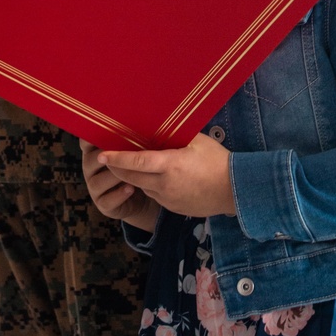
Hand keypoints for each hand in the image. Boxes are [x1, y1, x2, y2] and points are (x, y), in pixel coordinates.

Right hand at [80, 139, 158, 234]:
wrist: (142, 195)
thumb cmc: (136, 165)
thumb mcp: (132, 151)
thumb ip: (128, 139)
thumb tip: (137, 118)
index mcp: (94, 151)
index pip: (86, 142)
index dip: (90, 137)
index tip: (101, 130)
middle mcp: (90, 168)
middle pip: (90, 160)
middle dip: (106, 157)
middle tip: (121, 152)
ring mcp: (94, 187)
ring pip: (98, 181)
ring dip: (114, 177)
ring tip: (130, 173)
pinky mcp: (103, 204)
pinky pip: (107, 200)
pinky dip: (119, 194)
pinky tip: (130, 188)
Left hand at [100, 133, 235, 218]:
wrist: (235, 191)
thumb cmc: (218, 161)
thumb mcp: (197, 141)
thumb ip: (175, 136)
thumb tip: (159, 127)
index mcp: (170, 165)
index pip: (135, 161)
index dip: (116, 158)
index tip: (101, 154)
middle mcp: (165, 184)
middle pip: (132, 176)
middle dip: (117, 167)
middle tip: (107, 157)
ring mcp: (168, 199)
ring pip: (142, 187)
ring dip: (134, 177)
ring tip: (132, 164)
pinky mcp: (173, 208)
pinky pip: (155, 195)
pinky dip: (150, 186)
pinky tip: (156, 177)